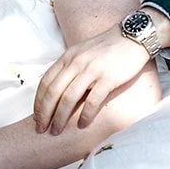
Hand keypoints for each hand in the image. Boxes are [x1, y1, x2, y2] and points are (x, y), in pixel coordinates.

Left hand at [34, 26, 151, 133]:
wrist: (133, 37)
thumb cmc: (107, 48)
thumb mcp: (81, 52)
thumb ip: (69, 68)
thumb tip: (56, 89)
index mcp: (67, 57)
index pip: (45, 82)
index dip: (38, 102)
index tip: (36, 117)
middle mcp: (76, 63)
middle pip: (53, 92)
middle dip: (44, 114)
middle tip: (41, 129)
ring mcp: (92, 70)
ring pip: (69, 98)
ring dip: (60, 117)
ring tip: (56, 131)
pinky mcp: (108, 78)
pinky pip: (92, 100)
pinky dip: (85, 115)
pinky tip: (81, 125)